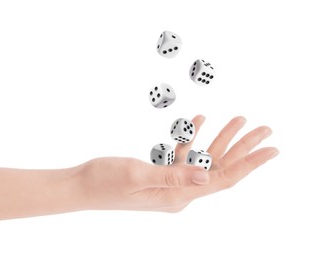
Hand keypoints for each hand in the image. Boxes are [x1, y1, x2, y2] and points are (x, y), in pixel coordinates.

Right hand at [75, 115, 278, 211]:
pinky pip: (183, 156)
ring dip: (220, 140)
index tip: (272, 149)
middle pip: (219, 168)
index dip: (250, 163)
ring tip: (238, 120)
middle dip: (242, 147)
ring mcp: (169, 184)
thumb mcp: (138, 176)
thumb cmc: (104, 181)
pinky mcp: (158, 174)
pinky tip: (200, 122)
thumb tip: (206, 179)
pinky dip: (193, 139)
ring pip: (203, 160)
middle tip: (264, 128)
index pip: (223, 179)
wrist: (81, 186)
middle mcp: (178, 192)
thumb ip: (173, 177)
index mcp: (177, 196)